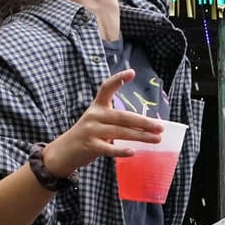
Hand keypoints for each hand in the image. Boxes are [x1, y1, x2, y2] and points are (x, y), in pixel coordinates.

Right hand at [46, 71, 165, 176]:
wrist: (64, 151)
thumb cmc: (88, 135)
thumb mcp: (99, 122)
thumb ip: (116, 121)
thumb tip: (146, 127)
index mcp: (98, 107)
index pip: (106, 88)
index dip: (118, 79)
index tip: (132, 72)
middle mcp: (94, 115)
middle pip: (123, 116)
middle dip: (144, 122)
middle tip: (160, 127)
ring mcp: (91, 130)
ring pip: (121, 132)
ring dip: (140, 137)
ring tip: (156, 139)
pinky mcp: (90, 145)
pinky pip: (108, 149)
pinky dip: (121, 151)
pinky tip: (132, 152)